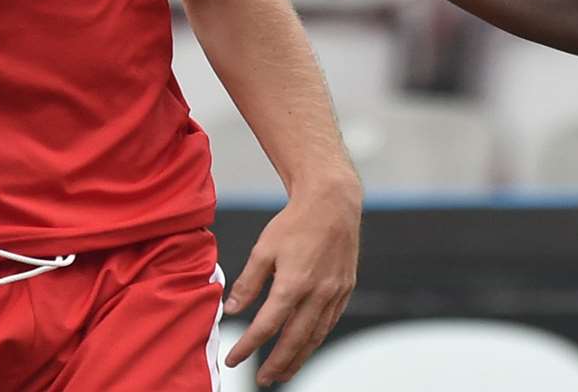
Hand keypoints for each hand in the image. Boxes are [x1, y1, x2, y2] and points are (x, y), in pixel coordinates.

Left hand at [222, 177, 361, 384]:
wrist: (332, 202)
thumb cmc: (296, 222)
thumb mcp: (264, 249)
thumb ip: (248, 283)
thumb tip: (231, 309)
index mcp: (293, 282)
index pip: (266, 325)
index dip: (248, 346)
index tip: (233, 359)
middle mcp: (317, 292)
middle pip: (294, 340)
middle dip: (276, 363)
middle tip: (261, 379)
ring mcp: (335, 293)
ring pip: (315, 336)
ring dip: (298, 359)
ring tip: (282, 373)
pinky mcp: (345, 289)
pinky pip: (329, 323)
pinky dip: (315, 340)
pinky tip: (305, 347)